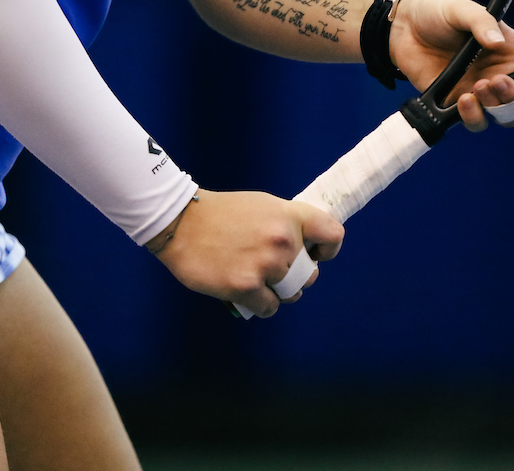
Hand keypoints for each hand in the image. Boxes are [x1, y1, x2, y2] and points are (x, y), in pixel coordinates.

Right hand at [146, 189, 343, 316]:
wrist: (180, 222)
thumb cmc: (221, 214)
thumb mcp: (263, 206)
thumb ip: (286, 224)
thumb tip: (305, 248)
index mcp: (289, 215)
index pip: (333, 234)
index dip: (328, 250)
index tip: (315, 255)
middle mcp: (283, 239)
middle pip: (310, 274)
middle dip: (296, 277)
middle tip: (274, 272)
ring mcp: (265, 264)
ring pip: (291, 293)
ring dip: (279, 293)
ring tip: (262, 285)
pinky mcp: (246, 286)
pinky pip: (270, 307)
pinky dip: (262, 305)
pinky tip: (249, 295)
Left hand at [388, 0, 513, 131]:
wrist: (402, 30)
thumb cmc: (439, 14)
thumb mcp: (462, 9)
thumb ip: (481, 23)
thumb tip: (498, 44)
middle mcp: (504, 73)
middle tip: (496, 83)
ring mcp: (482, 93)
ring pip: (508, 117)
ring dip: (496, 108)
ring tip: (475, 90)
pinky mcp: (458, 106)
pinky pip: (477, 123)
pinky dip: (473, 116)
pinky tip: (461, 99)